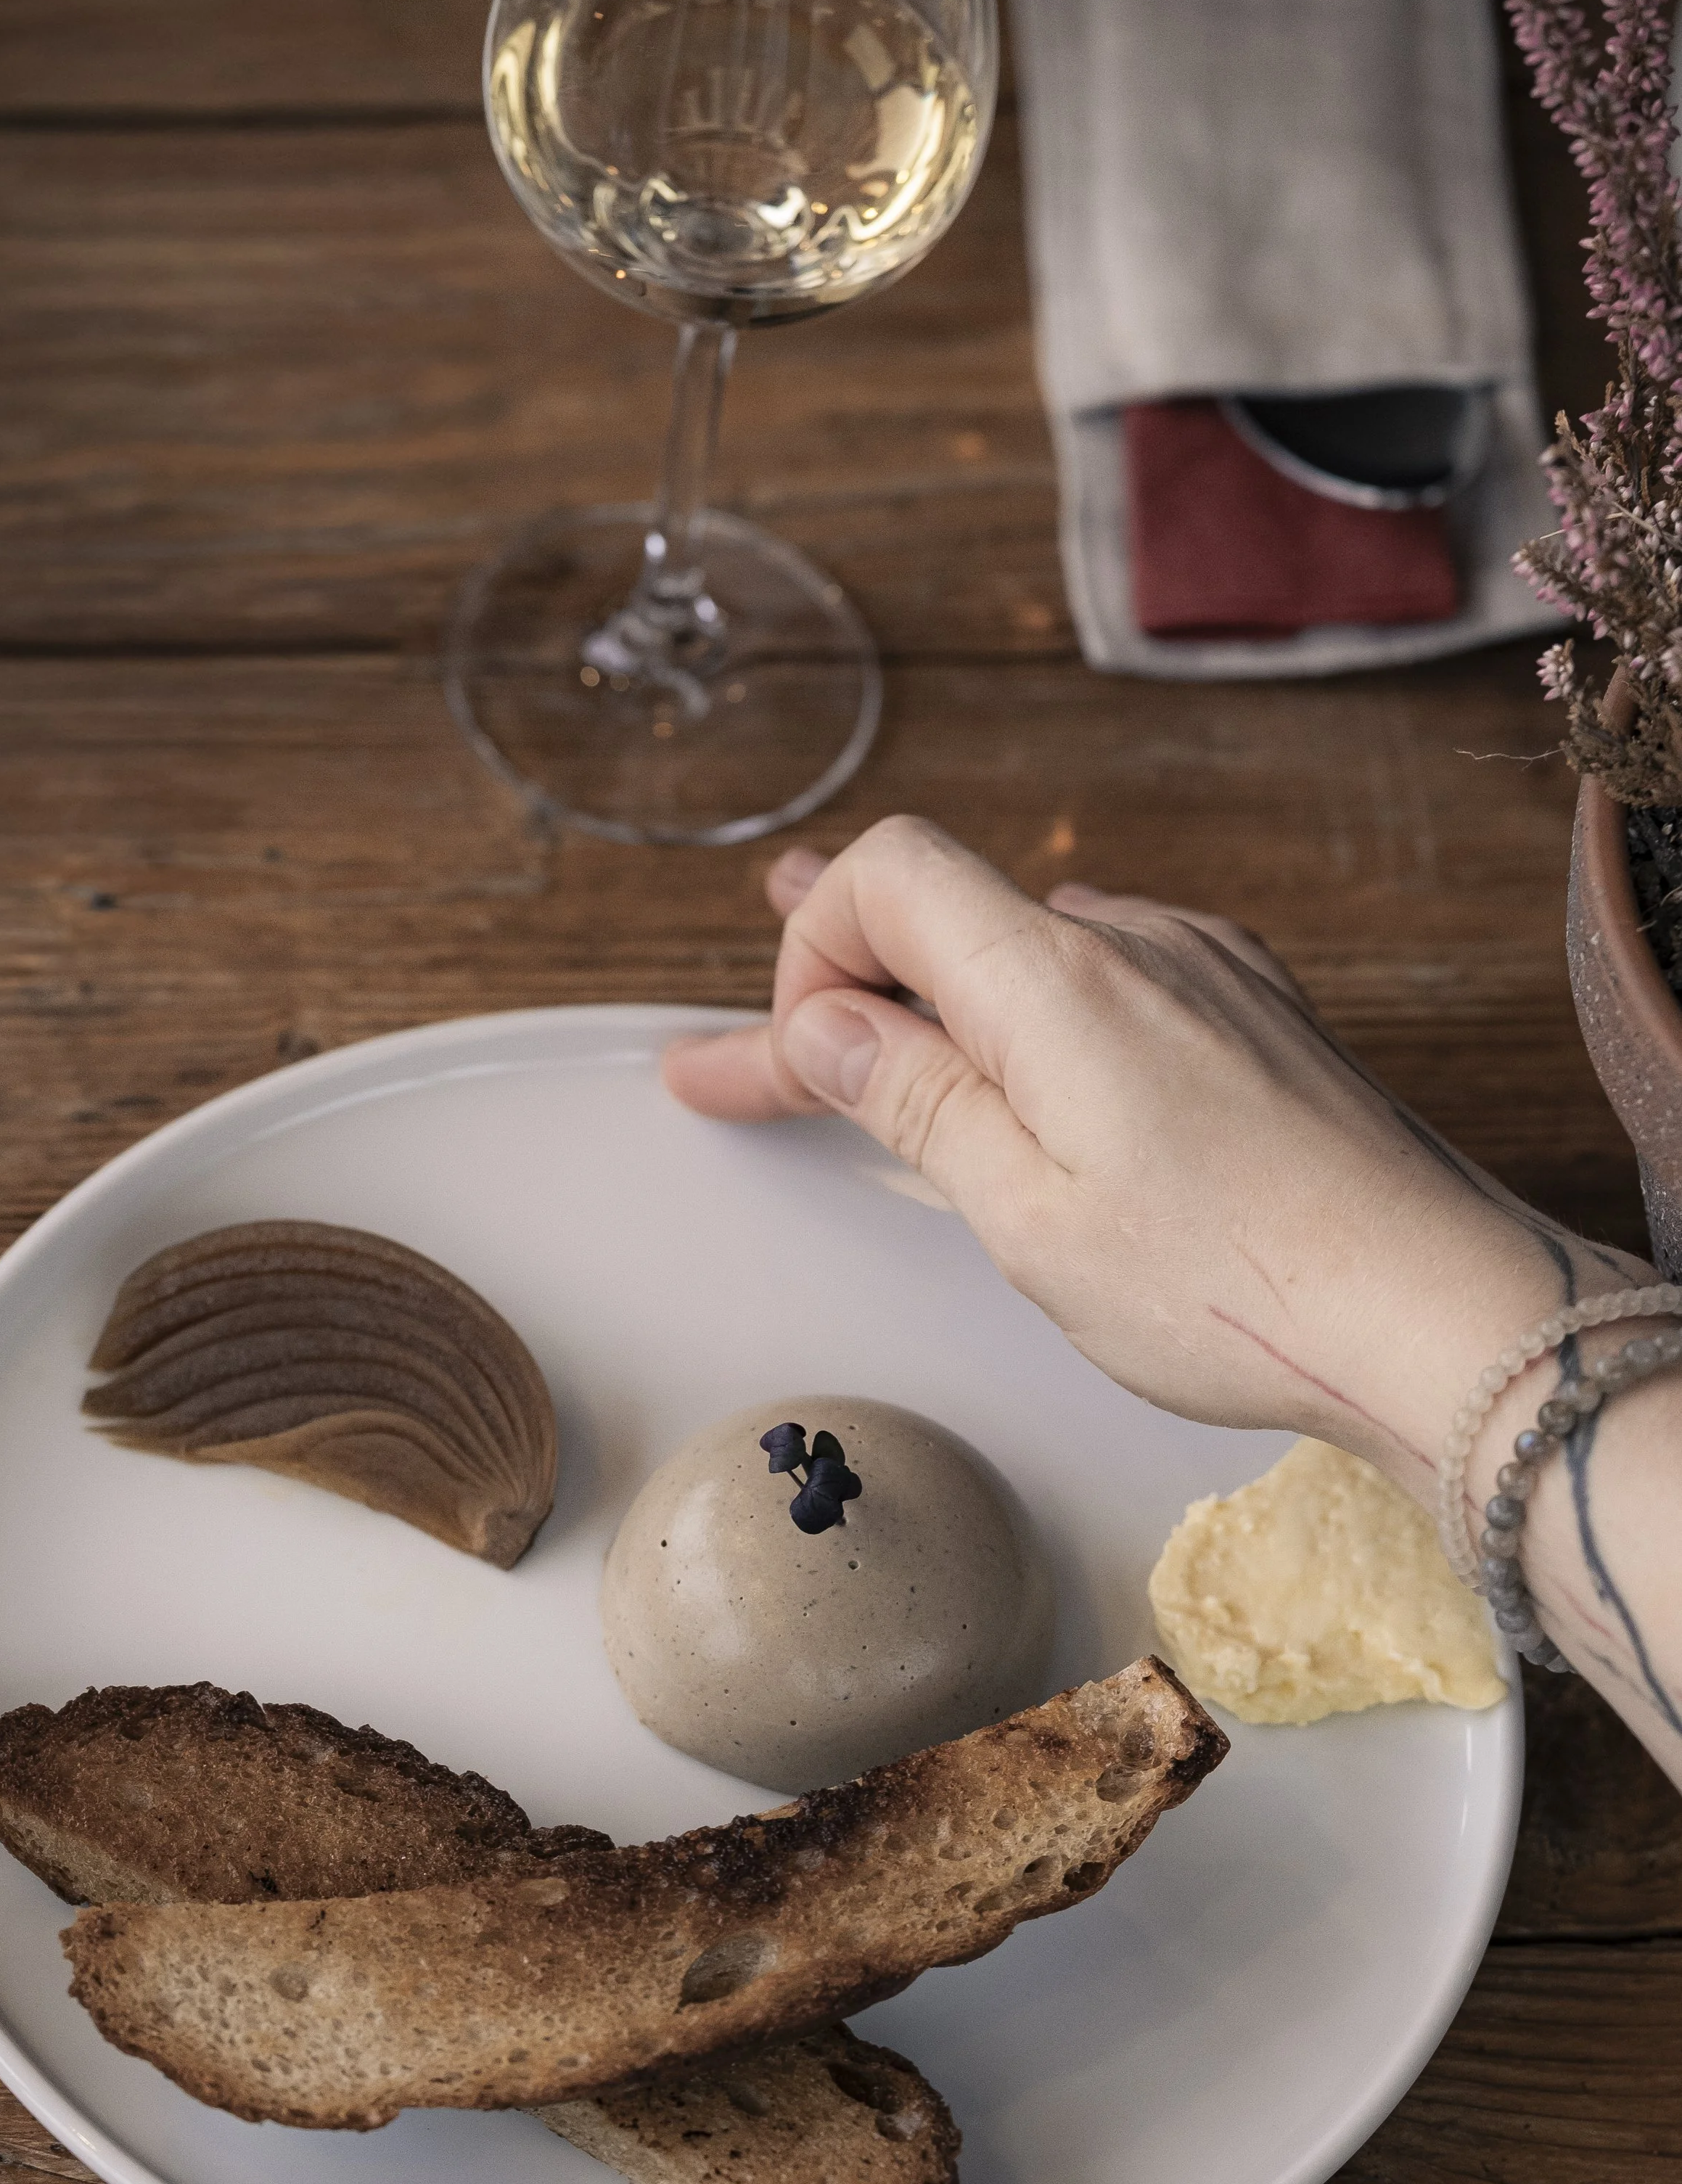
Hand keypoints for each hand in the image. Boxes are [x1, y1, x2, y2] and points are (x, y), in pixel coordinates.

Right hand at [663, 816, 1616, 1492]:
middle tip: (746, 1048)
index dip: (810, 947)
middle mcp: (1137, 946)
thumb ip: (921, 1102)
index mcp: (1060, 983)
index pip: (891, 874)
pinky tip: (1024, 1062)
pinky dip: (1033, 1022)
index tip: (783, 1062)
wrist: (1438, 1310)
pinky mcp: (1257, 1023)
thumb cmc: (1239, 1286)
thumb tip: (831, 1026)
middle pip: (954, 916)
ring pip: (1033, 954)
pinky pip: (1111, 988)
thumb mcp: (1032, 1218)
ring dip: (939, 1003)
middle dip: (840, 985)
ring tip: (864, 1034)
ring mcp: (1208, 976)